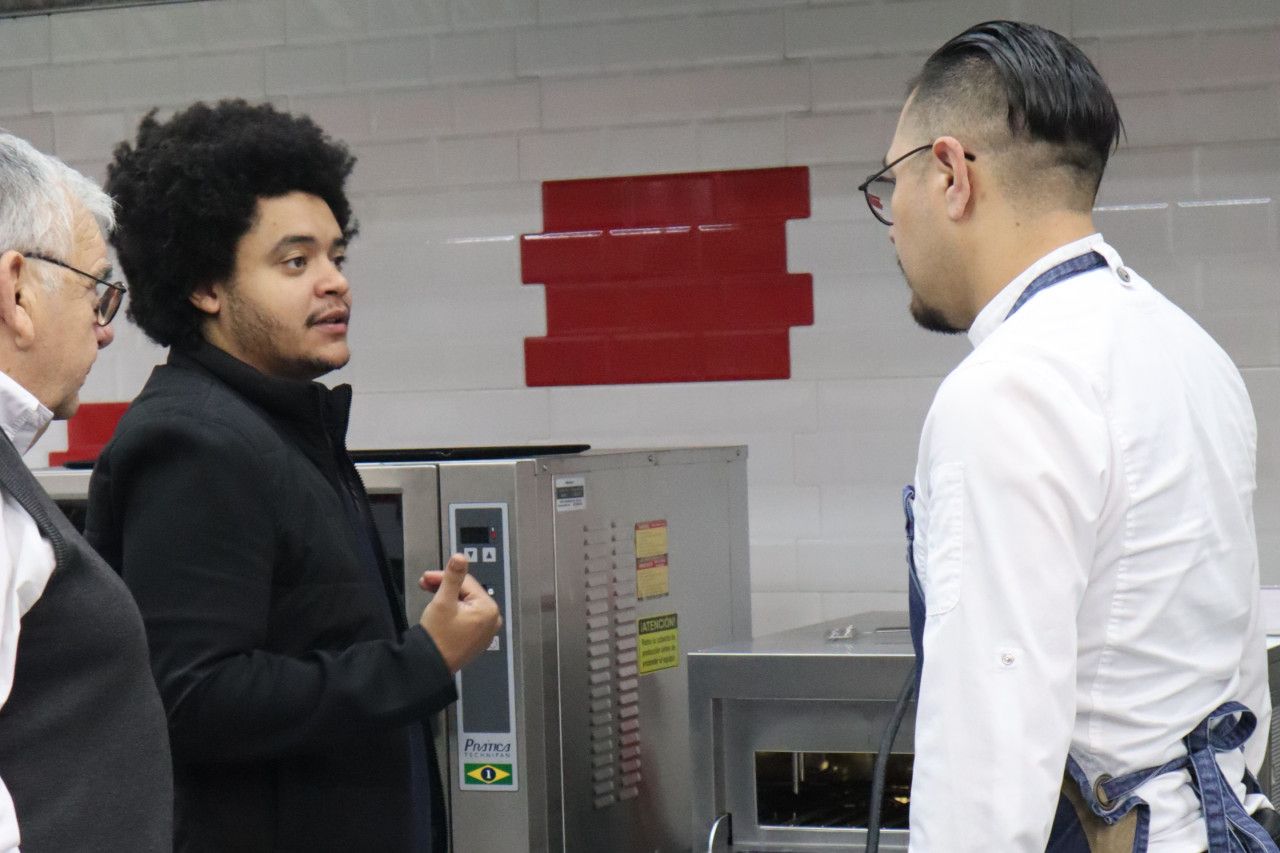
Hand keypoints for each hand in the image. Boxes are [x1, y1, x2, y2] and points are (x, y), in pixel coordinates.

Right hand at [418, 553, 500, 673]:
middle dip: (445, 586)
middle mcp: (492, 620)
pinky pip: (466, 616)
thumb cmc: (438, 638)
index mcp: (489, 609)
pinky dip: (453, 610)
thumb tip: (460, 557)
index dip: (444, 577)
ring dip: (447, 597)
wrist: (430, 665)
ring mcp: (485, 630)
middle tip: (426, 584)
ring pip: (465, 603)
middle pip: (467, 592)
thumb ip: (453, 577)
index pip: (466, 582)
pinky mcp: (476, 637)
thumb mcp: (444, 601)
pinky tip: (440, 609)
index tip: (428, 576)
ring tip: (430, 597)